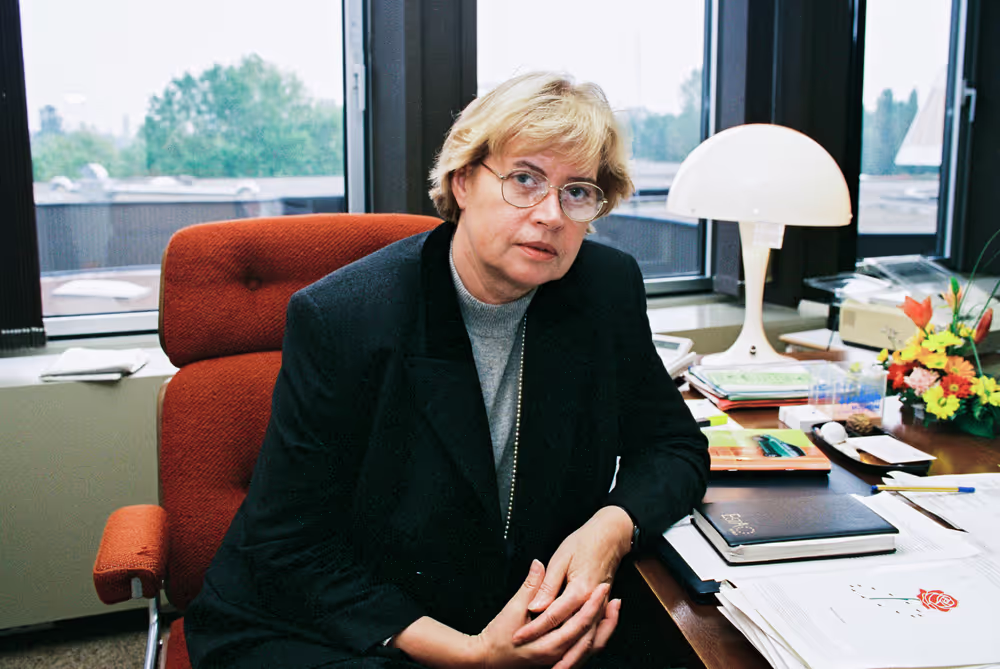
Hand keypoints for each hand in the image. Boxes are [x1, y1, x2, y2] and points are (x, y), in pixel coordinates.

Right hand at [474, 559, 618, 668]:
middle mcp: (556, 655)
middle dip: (605, 617)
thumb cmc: (497, 637)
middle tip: (614, 597)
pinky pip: (583, 651)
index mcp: (547, 644)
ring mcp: (557, 659)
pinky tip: (597, 623)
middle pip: (591, 638)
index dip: (592, 603)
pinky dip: (594, 637)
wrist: (487, 659)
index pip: (578, 623)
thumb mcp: (512, 608)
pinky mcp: (557, 659)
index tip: (602, 587)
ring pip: (590, 647)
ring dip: (604, 628)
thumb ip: (530, 587)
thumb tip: (538, 565)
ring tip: (613, 609)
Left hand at [512, 507, 632, 654]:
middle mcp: (592, 601)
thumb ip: (547, 584)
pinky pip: (596, 634)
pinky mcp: (603, 606)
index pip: (552, 616)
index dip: (533, 628)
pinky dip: (587, 647)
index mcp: (580, 589)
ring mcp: (600, 606)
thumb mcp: (561, 557)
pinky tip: (576, 654)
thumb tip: (535, 606)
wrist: (612, 534)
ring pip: (588, 640)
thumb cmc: (586, 541)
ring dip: (575, 657)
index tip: (518, 637)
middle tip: (538, 663)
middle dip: (556, 653)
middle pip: (574, 635)